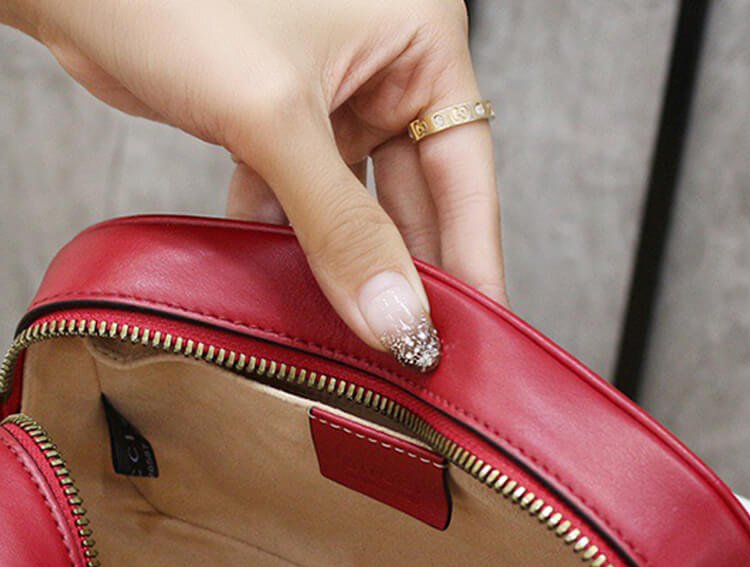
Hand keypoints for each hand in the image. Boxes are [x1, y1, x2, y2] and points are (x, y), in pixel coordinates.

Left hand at [0, 0, 505, 367]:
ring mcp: (330, 90)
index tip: (476, 331)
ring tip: (353, 330)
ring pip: (358, 203)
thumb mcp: (274, 119)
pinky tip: (286, 282)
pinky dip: (294, 239)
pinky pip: (306, 196)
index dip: (472, 257)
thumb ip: (341, 228)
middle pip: (416, 193)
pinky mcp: (279, 117)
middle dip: (408, 270)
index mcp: (416, 34)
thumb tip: (396, 320)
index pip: (465, 170)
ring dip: (348, 263)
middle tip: (412, 348)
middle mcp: (382, 61)